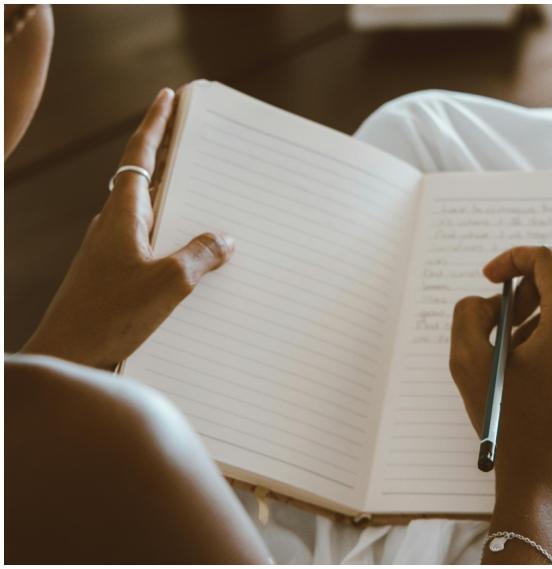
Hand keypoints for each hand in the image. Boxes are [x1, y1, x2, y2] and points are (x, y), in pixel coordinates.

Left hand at [22, 88, 234, 369]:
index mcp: (123, 214)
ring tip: (207, 200)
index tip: (168, 96)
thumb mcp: (169, 282)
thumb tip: (223, 239)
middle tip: (196, 141)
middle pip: (146, 178)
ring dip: (174, 202)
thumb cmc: (110, 316)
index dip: (156, 123)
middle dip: (171, 157)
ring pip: (149, 213)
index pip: (141, 154)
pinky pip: (149, 244)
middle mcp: (113, 225)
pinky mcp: (113, 274)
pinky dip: (171, 239)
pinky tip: (192, 259)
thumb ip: (200, 255)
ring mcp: (110, 250)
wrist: (66, 355)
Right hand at [451, 246, 551, 509]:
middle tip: (513, 305)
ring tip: (522, 346)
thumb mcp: (469, 364)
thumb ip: (469, 313)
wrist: (549, 484)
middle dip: (540, 276)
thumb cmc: (509, 426)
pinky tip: (544, 370)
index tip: (493, 276)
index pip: (548, 259)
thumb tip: (489, 299)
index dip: (513, 258)